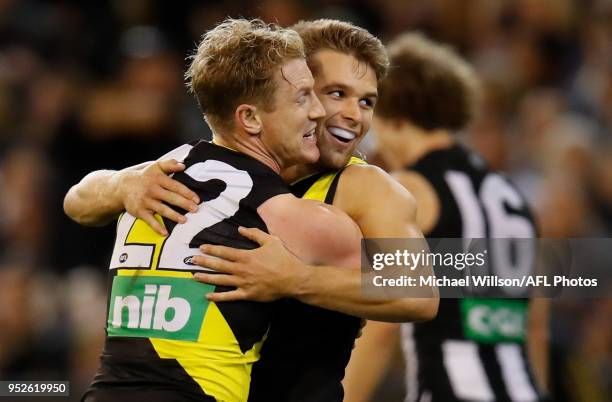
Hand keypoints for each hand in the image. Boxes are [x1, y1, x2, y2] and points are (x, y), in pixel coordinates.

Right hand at [118, 159, 199, 235]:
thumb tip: (183, 165)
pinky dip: (157, 227)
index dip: (187, 193)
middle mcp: (152, 190)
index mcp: (158, 179)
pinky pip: (149, 220)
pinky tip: (165, 233)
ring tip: (184, 220)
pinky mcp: (139, 211)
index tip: (197, 199)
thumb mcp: (156, 167)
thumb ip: (170, 164)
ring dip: (173, 215)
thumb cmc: (145, 177)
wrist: (122, 186)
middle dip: (184, 204)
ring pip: (162, 209)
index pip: (175, 186)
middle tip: (195, 209)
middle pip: (170, 197)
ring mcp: (145, 201)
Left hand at [192, 227, 306, 301]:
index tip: (201, 247)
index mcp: (246, 256)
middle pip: (219, 265)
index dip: (212, 249)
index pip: (225, 252)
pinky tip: (208, 296)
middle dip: (204, 262)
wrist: (293, 279)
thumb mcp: (270, 241)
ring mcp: (243, 283)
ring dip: (206, 278)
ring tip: (195, 276)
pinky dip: (218, 297)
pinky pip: (230, 296)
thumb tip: (240, 229)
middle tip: (191, 260)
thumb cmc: (283, 258)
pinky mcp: (247, 294)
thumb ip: (254, 234)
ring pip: (221, 280)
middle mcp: (242, 269)